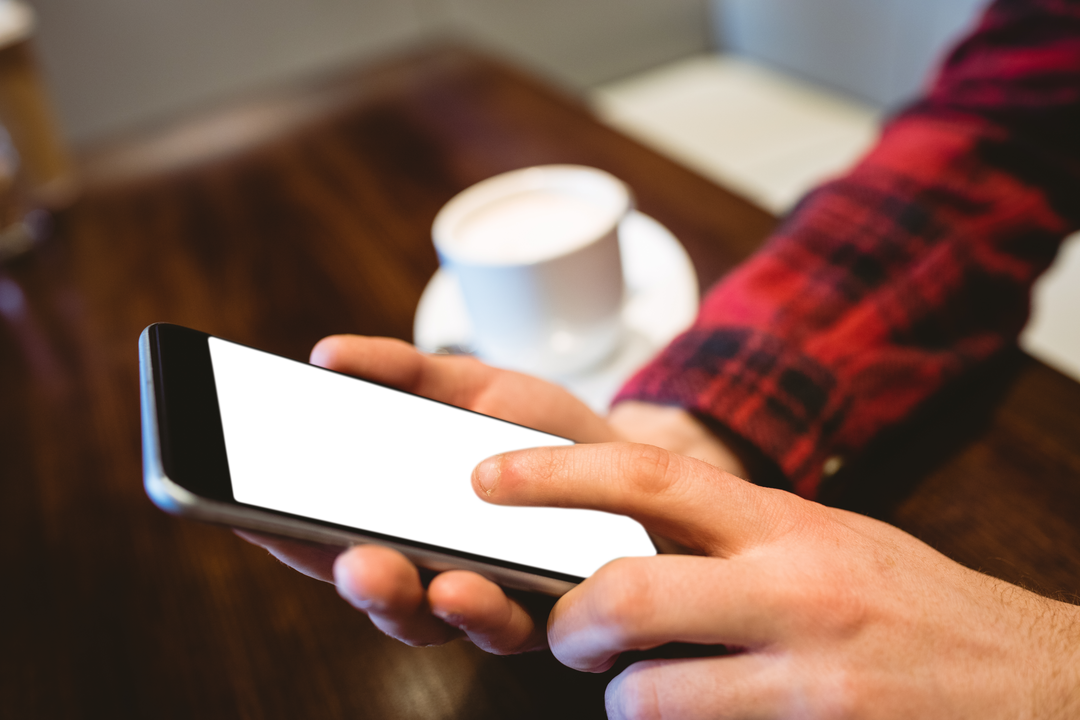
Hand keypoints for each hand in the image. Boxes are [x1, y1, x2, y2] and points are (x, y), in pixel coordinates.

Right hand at [238, 334, 738, 653]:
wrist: (626, 455)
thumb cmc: (535, 428)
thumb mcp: (468, 385)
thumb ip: (402, 371)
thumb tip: (327, 353)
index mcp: (398, 515)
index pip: (324, 530)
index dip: (281, 527)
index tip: (244, 510)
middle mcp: (429, 566)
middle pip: (372, 587)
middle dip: (353, 577)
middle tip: (348, 558)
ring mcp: (482, 596)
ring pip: (430, 621)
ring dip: (412, 604)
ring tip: (410, 575)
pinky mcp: (540, 616)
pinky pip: (504, 626)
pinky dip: (483, 609)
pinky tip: (474, 583)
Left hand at [468, 442, 1079, 718]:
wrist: (1041, 686)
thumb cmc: (917, 606)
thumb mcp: (830, 541)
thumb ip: (738, 536)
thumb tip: (632, 530)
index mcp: (787, 522)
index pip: (650, 475)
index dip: (555, 472)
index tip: (487, 477)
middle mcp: (794, 587)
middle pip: (628, 588)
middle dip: (572, 620)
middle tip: (570, 631)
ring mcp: (809, 676)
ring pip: (650, 695)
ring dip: (625, 700)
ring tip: (645, 693)